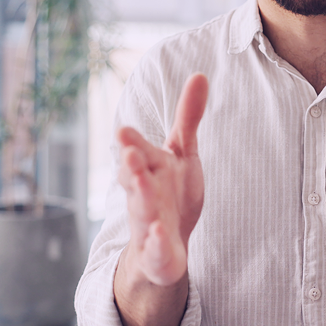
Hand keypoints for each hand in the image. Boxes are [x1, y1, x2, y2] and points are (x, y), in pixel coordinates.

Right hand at [117, 73, 208, 286]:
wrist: (167, 245)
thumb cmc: (172, 193)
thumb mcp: (183, 154)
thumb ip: (188, 118)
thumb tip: (200, 74)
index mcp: (148, 168)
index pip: (138, 152)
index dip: (132, 143)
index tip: (124, 131)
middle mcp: (142, 193)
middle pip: (133, 178)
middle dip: (130, 166)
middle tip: (129, 153)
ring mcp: (146, 223)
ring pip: (139, 210)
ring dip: (139, 198)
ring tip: (141, 185)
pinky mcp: (155, 251)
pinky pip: (154, 248)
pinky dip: (155, 242)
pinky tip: (158, 233)